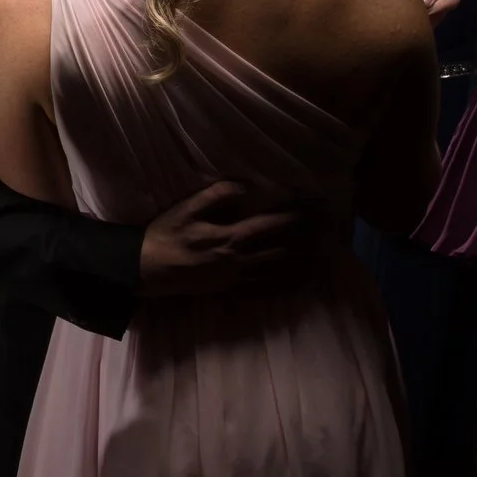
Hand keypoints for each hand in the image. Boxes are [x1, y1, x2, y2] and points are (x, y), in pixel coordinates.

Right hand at [138, 182, 312, 296]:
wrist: (145, 270)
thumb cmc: (164, 235)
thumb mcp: (185, 209)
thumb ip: (216, 196)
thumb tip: (246, 186)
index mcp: (229, 237)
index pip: (270, 224)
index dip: (295, 215)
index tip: (315, 205)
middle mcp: (238, 260)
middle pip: (281, 249)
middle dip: (307, 238)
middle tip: (331, 230)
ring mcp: (235, 278)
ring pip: (277, 272)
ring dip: (303, 264)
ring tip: (325, 257)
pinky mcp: (229, 290)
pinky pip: (262, 290)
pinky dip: (284, 288)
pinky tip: (299, 284)